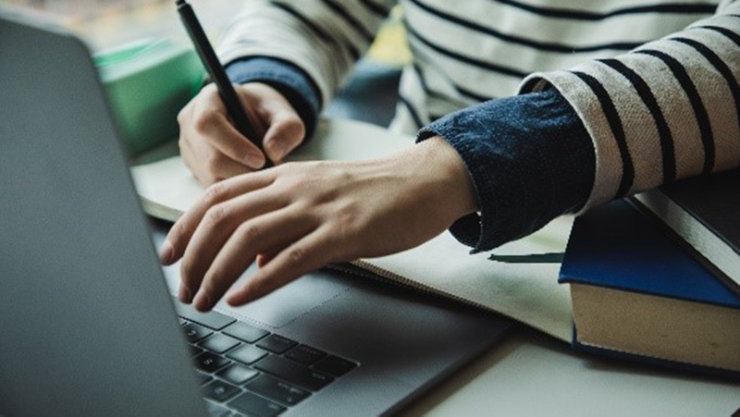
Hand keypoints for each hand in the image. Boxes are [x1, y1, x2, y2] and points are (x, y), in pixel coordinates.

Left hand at [159, 136, 477, 310]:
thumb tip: (255, 260)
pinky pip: (292, 258)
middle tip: (181, 287)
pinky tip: (242, 296)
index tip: (170, 253)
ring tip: (202, 299)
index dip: (186, 225)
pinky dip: (261, 281)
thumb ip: (283, 223)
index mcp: (285, 175)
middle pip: (224, 216)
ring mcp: (318, 208)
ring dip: (216, 272)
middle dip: (192, 256)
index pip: (218, 194)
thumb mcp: (319, 198)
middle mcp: (294, 187)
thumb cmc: (374, 192)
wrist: (424, 181)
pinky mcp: (344, 232)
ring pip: (249, 237)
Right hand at [177, 82, 305, 184]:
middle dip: (243, 170)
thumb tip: (273, 151)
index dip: (234, 145)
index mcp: (209, 98)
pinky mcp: (193, 165)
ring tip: (261, 172)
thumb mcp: (284, 114)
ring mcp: (189, 146)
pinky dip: (234, 187)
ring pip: (210, 176)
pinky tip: (250, 177)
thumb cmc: (267, 112)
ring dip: (240, 181)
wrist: (254, 117)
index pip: (208, 123)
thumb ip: (286, 127)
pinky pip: (211, 185)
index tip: (261, 159)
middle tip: (268, 171)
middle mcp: (191, 121)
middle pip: (210, 158)